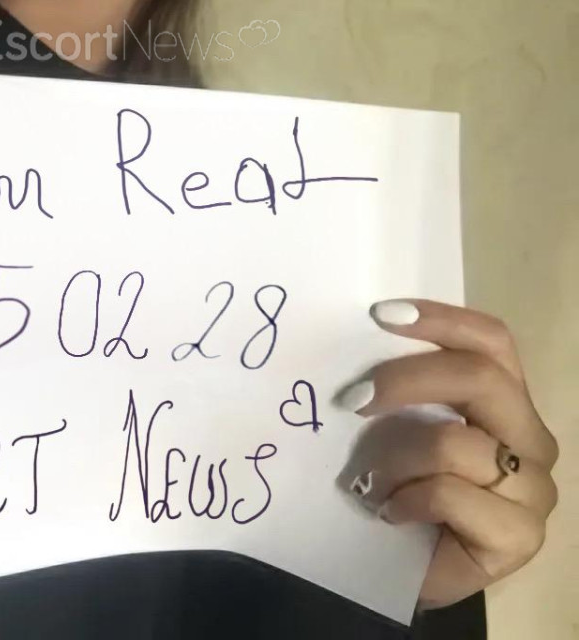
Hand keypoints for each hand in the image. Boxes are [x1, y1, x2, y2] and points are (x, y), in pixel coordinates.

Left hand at [336, 298, 559, 609]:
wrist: (404, 571)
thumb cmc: (404, 487)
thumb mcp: (401, 424)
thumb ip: (404, 386)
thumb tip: (360, 335)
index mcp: (506, 398)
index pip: (491, 340)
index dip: (442, 319)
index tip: (380, 315)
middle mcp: (531, 437)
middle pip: (481, 378)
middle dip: (406, 379)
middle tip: (351, 398)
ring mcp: (534, 489)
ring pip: (454, 442)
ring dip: (394, 458)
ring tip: (367, 480)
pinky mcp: (521, 537)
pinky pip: (450, 494)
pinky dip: (406, 499)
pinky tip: (390, 511)